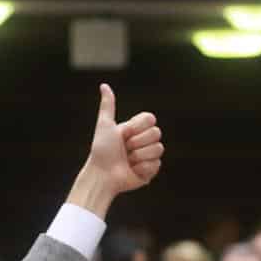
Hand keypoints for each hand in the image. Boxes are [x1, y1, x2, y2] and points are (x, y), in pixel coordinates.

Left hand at [68, 83, 161, 215]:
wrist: (102, 174)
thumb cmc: (101, 150)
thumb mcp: (105, 125)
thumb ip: (108, 106)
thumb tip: (104, 85)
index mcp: (135, 129)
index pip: (151, 119)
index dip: (138, 127)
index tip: (124, 134)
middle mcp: (143, 141)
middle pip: (156, 134)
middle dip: (137, 143)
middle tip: (125, 150)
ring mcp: (148, 156)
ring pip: (158, 149)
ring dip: (140, 156)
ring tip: (128, 161)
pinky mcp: (151, 170)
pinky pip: (157, 164)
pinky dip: (142, 168)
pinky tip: (133, 170)